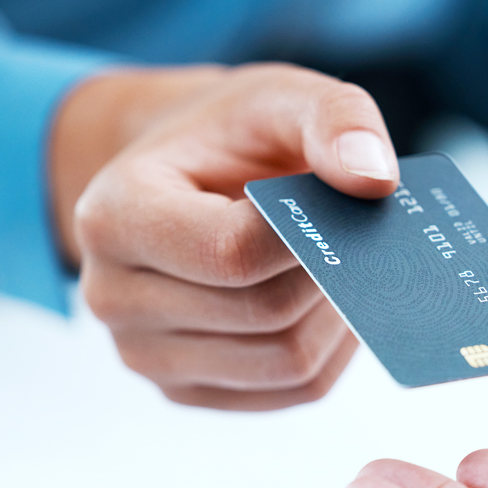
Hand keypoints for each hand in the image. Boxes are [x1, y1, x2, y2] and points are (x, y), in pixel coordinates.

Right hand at [50, 63, 400, 409]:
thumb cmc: (234, 136)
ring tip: (342, 265)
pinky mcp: (189, 391)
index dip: (308, 236)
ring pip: (289, 361)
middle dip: (332, 274)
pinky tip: (328, 303)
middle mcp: (112, 297)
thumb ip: (336, 119)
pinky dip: (333, 348)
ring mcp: (146, 356)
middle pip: (267, 313)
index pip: (232, 254)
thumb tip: (375, 181)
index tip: (345, 204)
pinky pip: (294, 390)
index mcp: (114, 216)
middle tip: (358, 236)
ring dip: (340, 316)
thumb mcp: (284, 96)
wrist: (189, 177)